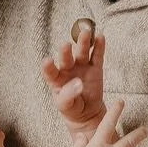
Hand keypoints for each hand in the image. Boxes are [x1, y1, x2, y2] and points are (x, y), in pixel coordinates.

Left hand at [42, 21, 106, 144]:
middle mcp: (67, 69)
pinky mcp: (95, 68)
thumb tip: (78, 83)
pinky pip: (97, 56)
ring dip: (83, 43)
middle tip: (66, 45)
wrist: (87, 113)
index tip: (48, 61)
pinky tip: (99, 37)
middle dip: (66, 51)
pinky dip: (99, 46)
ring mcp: (81, 67)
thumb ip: (68, 95)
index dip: (48, 66)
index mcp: (55, 79)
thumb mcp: (65, 106)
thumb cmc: (71, 108)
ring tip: (85, 33)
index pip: (49, 71)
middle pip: (66, 58)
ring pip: (82, 53)